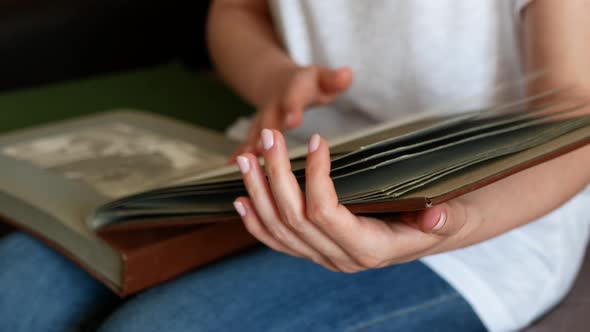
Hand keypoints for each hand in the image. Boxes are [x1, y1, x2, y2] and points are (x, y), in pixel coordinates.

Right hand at [229, 66, 352, 160]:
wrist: (279, 82)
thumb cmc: (308, 85)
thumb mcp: (323, 78)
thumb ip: (334, 79)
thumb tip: (347, 73)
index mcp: (294, 90)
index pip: (293, 98)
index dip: (292, 108)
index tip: (293, 120)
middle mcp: (275, 104)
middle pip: (269, 118)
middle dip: (267, 132)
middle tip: (263, 148)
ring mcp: (263, 117)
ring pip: (256, 132)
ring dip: (251, 146)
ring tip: (246, 161)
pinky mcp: (257, 130)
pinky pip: (247, 142)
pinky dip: (239, 152)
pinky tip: (232, 165)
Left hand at [232, 129, 478, 271]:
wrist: (428, 236)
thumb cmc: (437, 220)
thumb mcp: (449, 218)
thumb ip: (443, 220)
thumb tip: (437, 217)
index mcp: (369, 250)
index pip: (326, 214)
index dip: (316, 177)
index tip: (316, 140)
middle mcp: (340, 259)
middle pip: (293, 218)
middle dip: (277, 175)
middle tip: (269, 138)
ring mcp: (322, 257)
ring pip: (278, 229)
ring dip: (257, 193)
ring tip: (246, 159)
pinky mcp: (313, 252)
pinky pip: (277, 241)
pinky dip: (255, 221)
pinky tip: (240, 198)